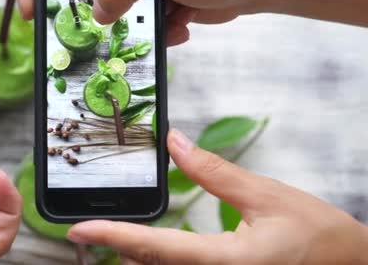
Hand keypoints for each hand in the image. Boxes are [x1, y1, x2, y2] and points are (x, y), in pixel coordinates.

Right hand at [14, 0, 259, 44]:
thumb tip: (97, 12)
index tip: (31, 6)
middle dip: (76, 10)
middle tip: (86, 33)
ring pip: (101, 8)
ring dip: (121, 26)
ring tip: (153, 26)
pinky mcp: (146, 0)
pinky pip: (129, 22)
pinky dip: (150, 32)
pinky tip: (177, 25)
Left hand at [67, 129, 367, 263]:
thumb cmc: (318, 237)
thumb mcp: (266, 196)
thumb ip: (214, 172)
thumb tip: (174, 143)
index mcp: (225, 260)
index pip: (156, 247)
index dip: (112, 236)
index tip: (78, 230)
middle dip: (116, 248)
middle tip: (85, 230)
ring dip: (135, 256)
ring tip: (108, 235)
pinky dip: (157, 260)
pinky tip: (146, 248)